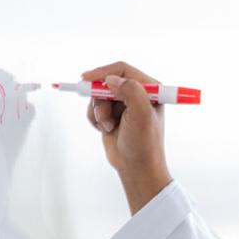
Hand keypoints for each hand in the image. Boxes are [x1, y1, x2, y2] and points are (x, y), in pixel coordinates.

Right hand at [80, 60, 171, 208]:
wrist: (136, 168)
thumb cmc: (143, 144)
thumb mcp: (141, 115)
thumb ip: (131, 92)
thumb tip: (112, 79)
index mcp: (150, 89)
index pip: (123, 70)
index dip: (104, 72)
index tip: (87, 79)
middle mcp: (137, 94)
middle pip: (107, 81)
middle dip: (100, 98)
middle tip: (102, 114)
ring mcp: (123, 105)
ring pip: (98, 96)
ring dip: (98, 111)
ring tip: (108, 126)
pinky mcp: (112, 115)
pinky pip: (94, 108)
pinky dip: (95, 118)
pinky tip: (105, 130)